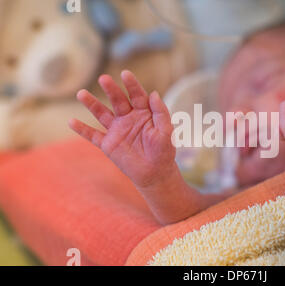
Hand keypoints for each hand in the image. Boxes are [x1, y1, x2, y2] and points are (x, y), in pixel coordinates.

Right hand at [69, 71, 174, 188]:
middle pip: (118, 100)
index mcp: (144, 112)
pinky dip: (82, 129)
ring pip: (102, 113)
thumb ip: (161, 113)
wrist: (155, 173)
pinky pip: (93, 135)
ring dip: (92, 104)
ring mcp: (116, 130)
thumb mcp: (166, 131)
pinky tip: (71, 121)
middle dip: (111, 89)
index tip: (125, 74)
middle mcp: (128, 117)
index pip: (137, 95)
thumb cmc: (163, 151)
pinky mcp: (107, 143)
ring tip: (81, 93)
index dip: (131, 84)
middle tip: (104, 79)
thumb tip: (154, 93)